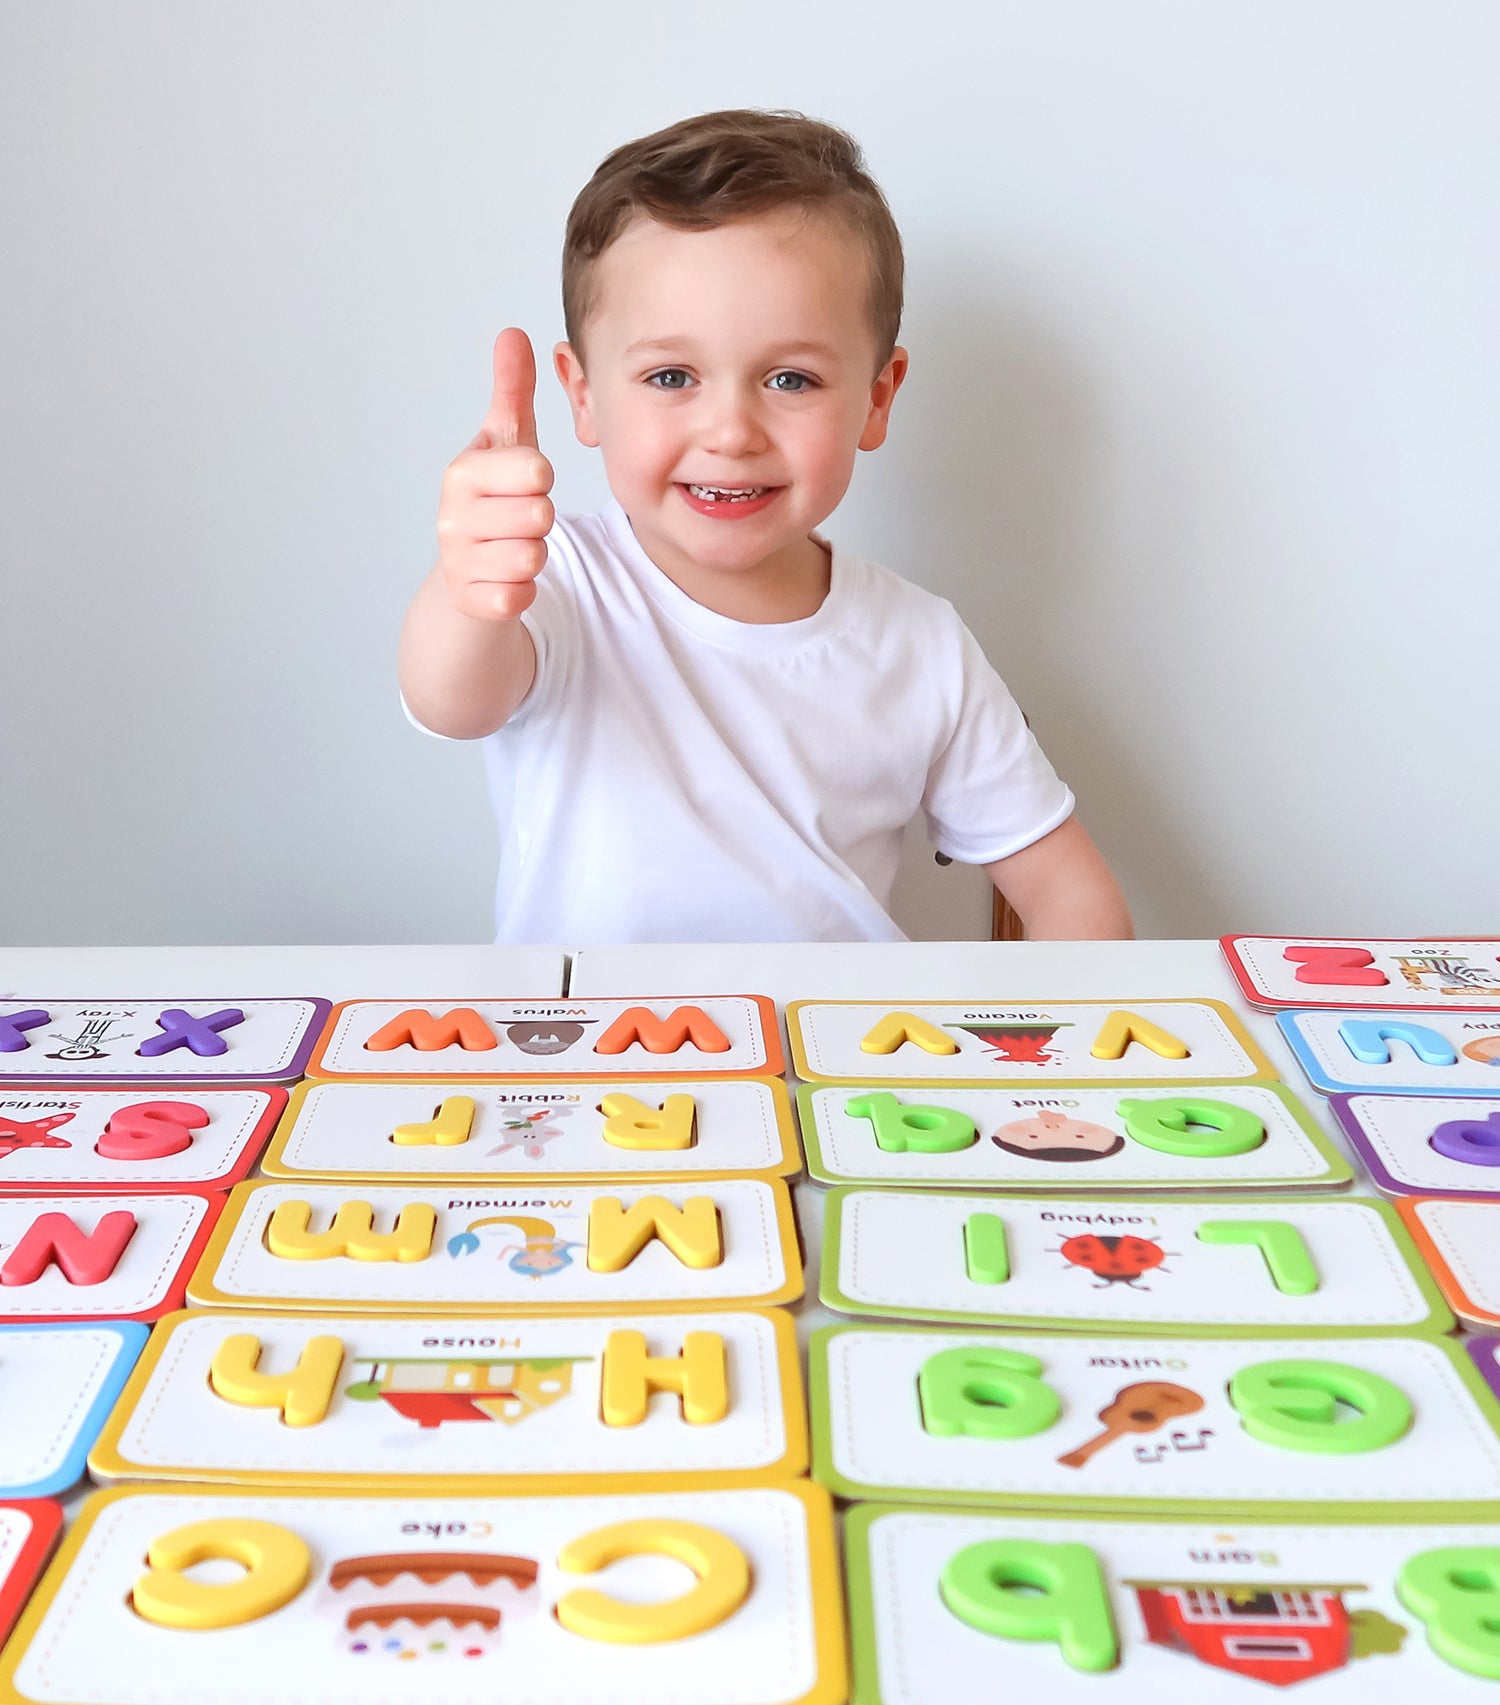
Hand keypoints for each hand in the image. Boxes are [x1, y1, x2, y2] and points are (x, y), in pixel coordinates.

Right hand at [436, 327, 554, 618]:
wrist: (463, 575)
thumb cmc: (494, 501)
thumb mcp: (505, 445)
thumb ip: (512, 392)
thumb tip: (513, 333)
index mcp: (462, 472)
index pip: (536, 470)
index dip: (542, 480)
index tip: (523, 483)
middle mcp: (450, 516)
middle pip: (540, 516)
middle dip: (541, 522)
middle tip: (519, 520)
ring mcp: (457, 561)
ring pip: (534, 557)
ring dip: (536, 555)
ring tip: (513, 547)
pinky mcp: (470, 602)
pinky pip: (520, 596)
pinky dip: (523, 591)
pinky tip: (505, 579)